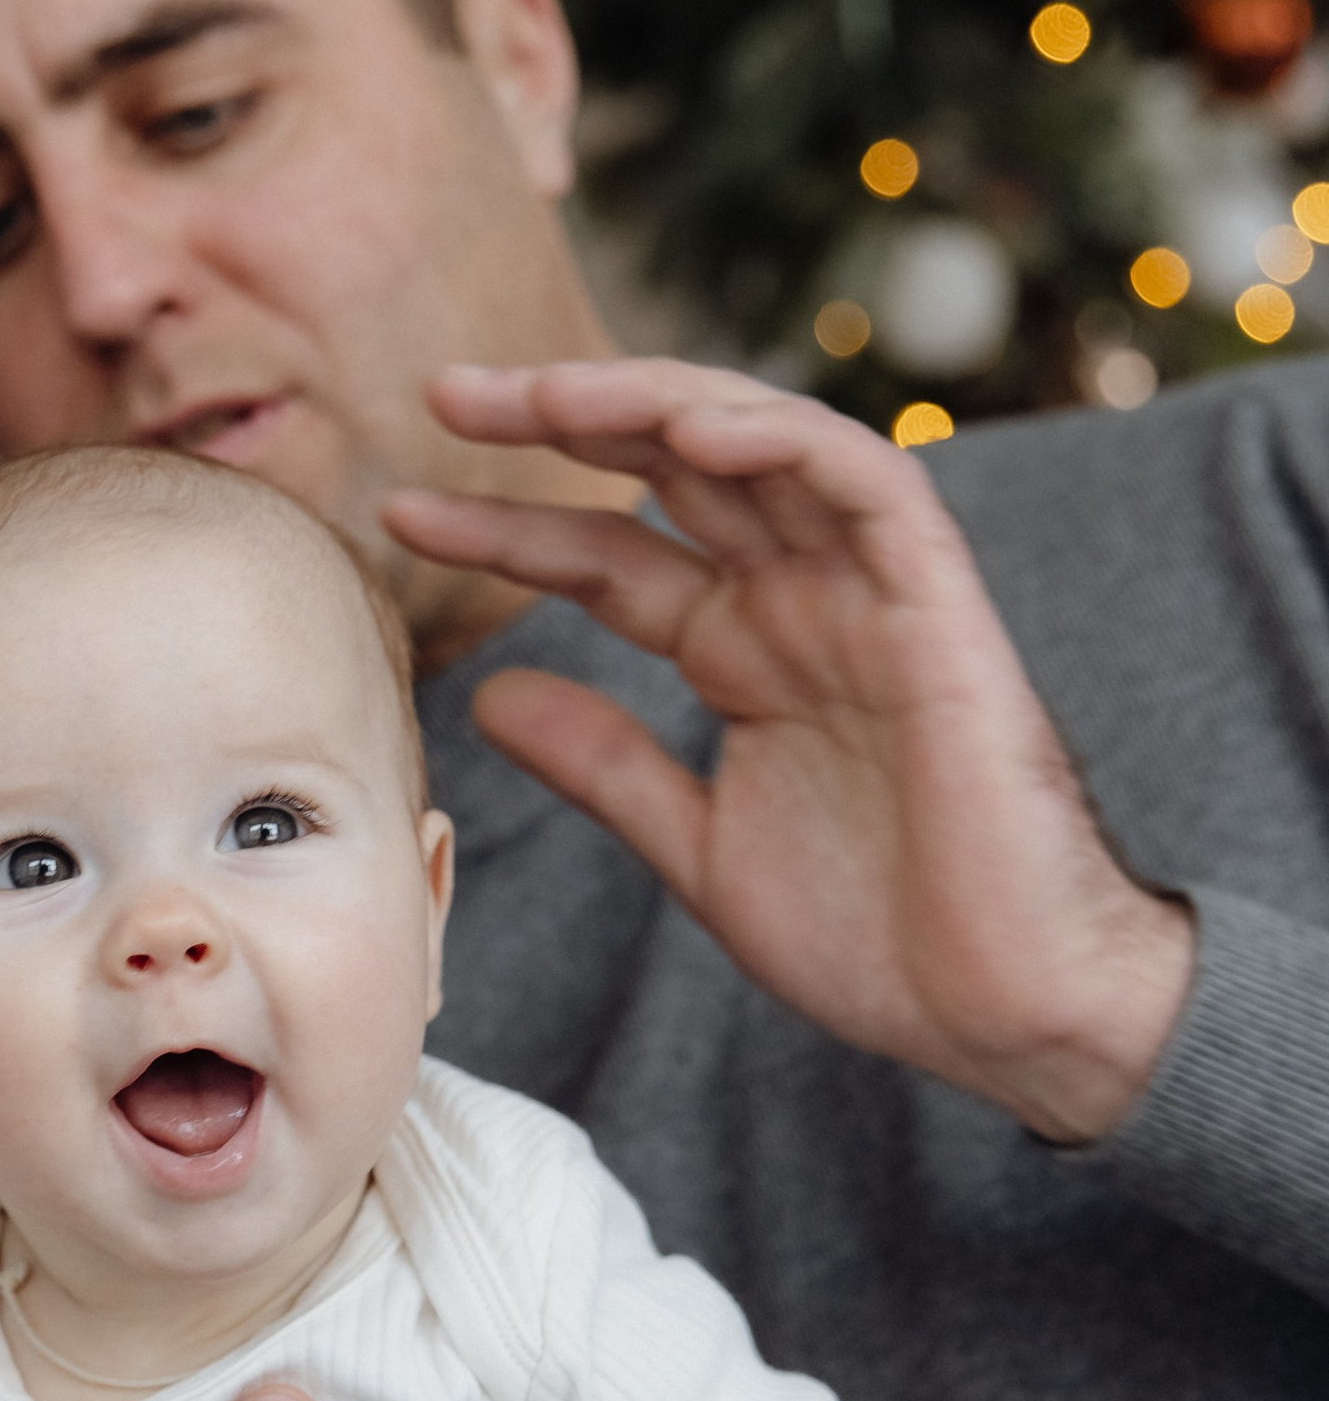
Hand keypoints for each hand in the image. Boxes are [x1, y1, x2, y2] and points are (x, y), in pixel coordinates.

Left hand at [386, 357, 1194, 1143]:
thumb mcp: (695, 844)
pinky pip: (870, 490)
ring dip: (659, 406)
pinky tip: (699, 434)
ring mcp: (871, 597)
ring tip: (551, 391)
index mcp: (744, 652)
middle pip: (670, 476)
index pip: (607, 561)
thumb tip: (490, 697)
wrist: (997, 1009)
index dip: (506, 530)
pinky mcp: (940, 611)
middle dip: (563, 421)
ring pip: (762, 450)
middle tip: (448, 395)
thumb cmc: (871, 938)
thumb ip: (605, 764)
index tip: (403, 510)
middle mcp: (802, 603)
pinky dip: (789, 446)